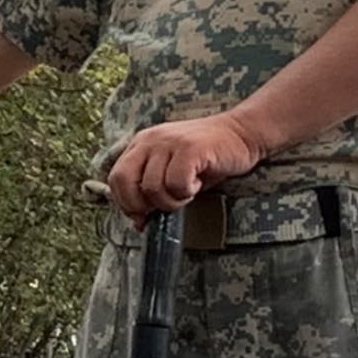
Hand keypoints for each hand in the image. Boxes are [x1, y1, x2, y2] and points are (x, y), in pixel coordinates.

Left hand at [106, 111, 266, 218]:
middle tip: (164, 206)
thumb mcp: (171, 171)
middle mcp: (150, 140)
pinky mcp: (189, 148)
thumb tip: (138, 223)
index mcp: (141, 145)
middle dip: (141, 205)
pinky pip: (176, 184)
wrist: (241, 134)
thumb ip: (151, 191)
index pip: (115, 178)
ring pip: (152, 188)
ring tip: (188, 190)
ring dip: (171, 200)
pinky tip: (197, 183)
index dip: (126, 203)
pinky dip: (186, 192)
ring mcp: (169, 142)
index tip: (144, 215)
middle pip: (124, 182)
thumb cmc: (207, 158)